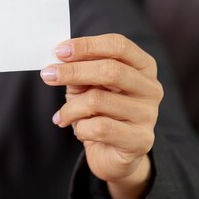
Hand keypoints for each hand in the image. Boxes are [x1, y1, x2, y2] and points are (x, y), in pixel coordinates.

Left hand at [40, 34, 162, 198]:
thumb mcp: (88, 85)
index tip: (59, 51)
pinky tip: (79, 130)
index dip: (87, 46)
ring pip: (99, 100)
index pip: (118, 45)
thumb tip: (59, 60)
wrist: (113, 154)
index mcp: (143, 66)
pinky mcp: (141, 140)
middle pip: (111, 70)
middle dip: (74, 71)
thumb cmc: (100, 112)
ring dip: (71, 107)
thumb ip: (79, 70)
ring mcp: (148, 114)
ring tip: (63, 115)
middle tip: (48, 75)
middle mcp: (151, 87)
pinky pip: (100, 128)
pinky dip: (81, 128)